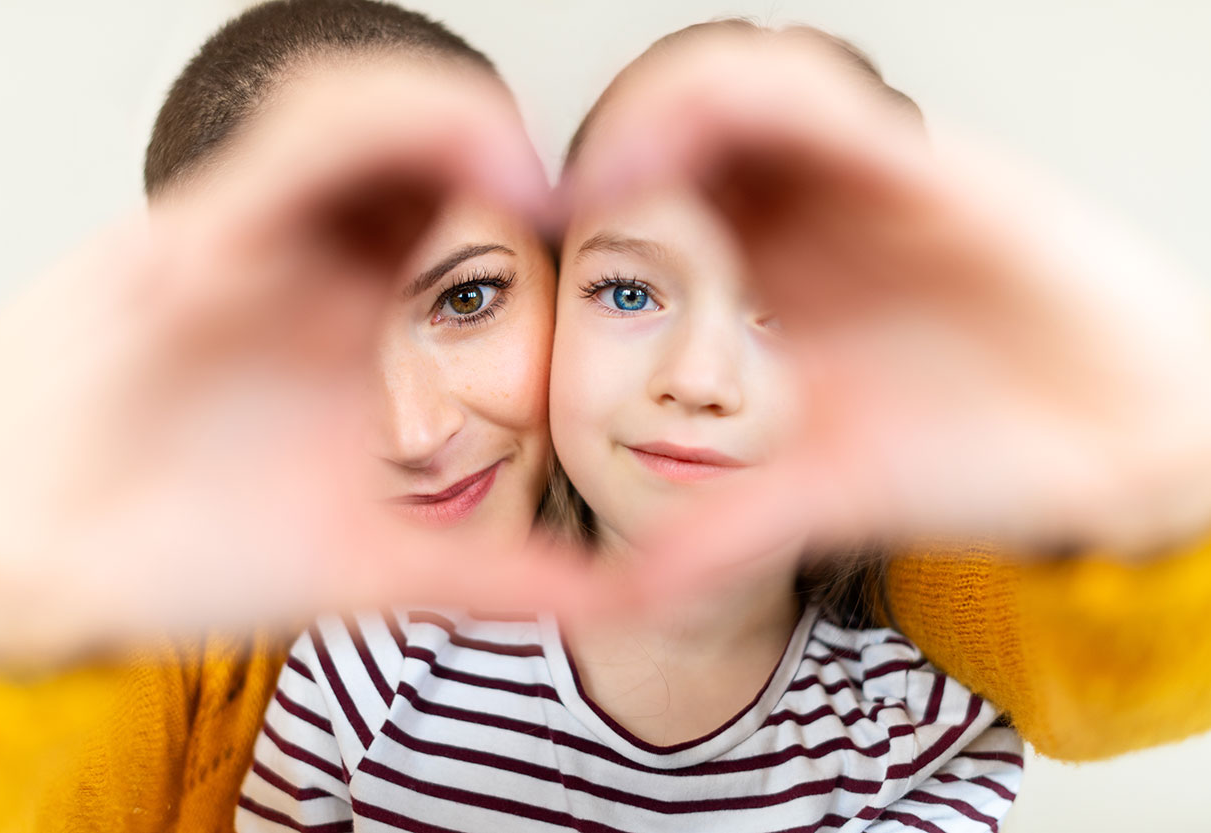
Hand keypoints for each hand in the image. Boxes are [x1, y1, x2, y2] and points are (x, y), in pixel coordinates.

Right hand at [0, 68, 598, 665]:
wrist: (33, 556)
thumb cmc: (187, 548)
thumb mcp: (378, 568)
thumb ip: (496, 577)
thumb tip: (620, 600)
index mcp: (363, 327)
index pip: (469, 231)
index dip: (550, 218)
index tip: (613, 243)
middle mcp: (315, 268)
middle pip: (425, 154)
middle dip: (506, 149)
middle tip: (581, 190)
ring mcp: (254, 239)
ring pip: (362, 119)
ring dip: (453, 117)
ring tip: (525, 175)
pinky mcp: (191, 232)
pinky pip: (292, 145)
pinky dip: (377, 126)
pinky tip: (459, 153)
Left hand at [565, 31, 1210, 592]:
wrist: (1111, 447)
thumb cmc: (976, 454)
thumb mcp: (820, 494)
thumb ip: (722, 533)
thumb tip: (622, 596)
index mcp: (778, 276)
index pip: (665, 205)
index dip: (592, 210)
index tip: (536, 245)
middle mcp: (812, 218)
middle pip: (688, 132)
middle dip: (615, 142)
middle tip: (559, 197)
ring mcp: (865, 185)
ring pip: (739, 94)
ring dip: (660, 111)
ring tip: (606, 176)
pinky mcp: (923, 169)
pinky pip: (816, 101)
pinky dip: (742, 102)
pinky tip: (686, 149)